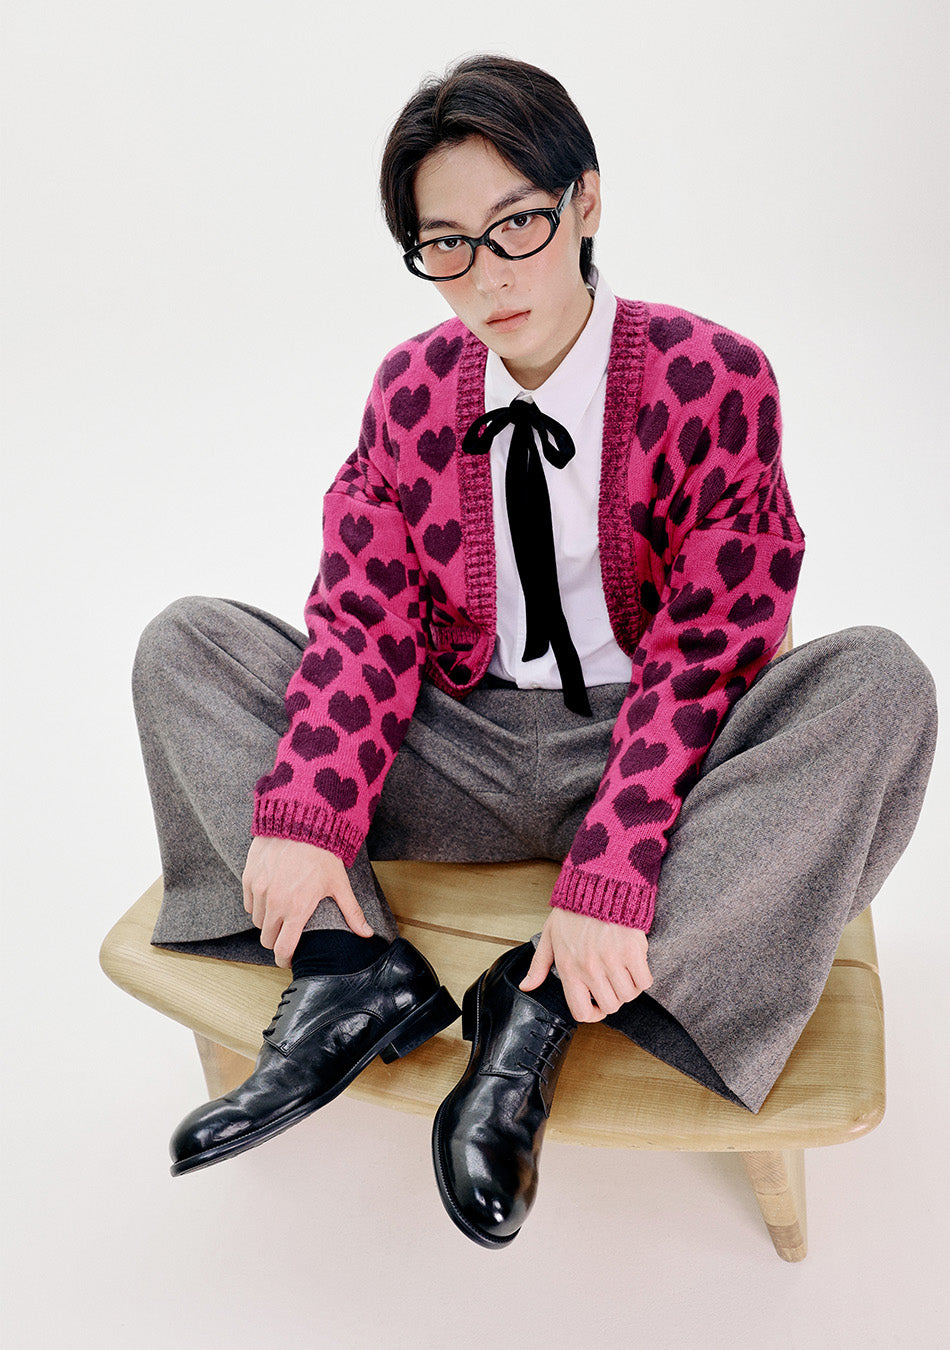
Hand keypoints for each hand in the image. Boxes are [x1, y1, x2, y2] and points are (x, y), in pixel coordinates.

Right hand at [241, 837, 371, 968]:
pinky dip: (258, 905)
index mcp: (297, 909)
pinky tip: (271, 897)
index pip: (283, 949)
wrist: (300, 821)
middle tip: (287, 935)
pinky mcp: (249, 878)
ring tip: (281, 914)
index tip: (289, 960)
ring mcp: (259, 890)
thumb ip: (351, 912)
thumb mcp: (339, 884)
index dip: (285, 960)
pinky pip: (250, 903)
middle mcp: (275, 903)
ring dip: (268, 923)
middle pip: (267, 939)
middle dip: (277, 941)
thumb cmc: (322, 853)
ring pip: (258, 922)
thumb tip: (367, 934)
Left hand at [520, 908, 652, 1022]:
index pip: (580, 1010)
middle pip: (610, 1005)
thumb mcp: (550, 935)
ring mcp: (612, 960)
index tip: (597, 1006)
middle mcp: (590, 968)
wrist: (599, 882)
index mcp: (568, 967)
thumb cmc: (574, 909)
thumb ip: (539, 964)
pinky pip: (644, 981)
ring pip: (628, 995)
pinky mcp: (632, 951)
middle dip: (614, 999)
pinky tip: (636, 965)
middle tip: (613, 984)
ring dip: (629, 988)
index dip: (592, 1014)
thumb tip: (527, 986)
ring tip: (624, 972)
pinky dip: (642, 978)